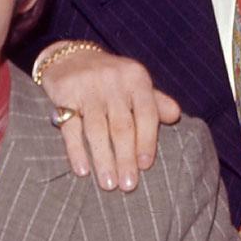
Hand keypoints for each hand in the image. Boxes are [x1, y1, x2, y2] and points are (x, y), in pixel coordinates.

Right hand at [36, 45, 181, 191]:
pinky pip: (70, 127)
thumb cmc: (110, 79)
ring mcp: (87, 87)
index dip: (147, 141)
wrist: (69, 56)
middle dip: (125, 158)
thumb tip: (176, 116)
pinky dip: (76, 150)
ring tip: (108, 184)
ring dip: (103, 159)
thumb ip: (155, 101)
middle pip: (121, 126)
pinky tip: (82, 170)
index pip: (146, 113)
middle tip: (127, 185)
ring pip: (97, 129)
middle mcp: (113, 81)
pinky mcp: (64, 94)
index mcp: (136, 78)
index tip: (145, 166)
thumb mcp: (135, 83)